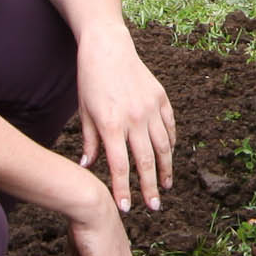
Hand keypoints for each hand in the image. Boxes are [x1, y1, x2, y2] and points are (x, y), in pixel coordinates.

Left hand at [74, 31, 174, 211]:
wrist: (107, 47)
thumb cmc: (90, 81)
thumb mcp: (84, 113)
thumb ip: (90, 142)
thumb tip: (89, 168)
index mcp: (111, 125)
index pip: (120, 166)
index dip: (123, 189)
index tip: (126, 208)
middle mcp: (134, 119)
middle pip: (146, 161)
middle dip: (150, 187)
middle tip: (154, 207)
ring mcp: (150, 108)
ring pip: (163, 146)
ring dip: (166, 169)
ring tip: (166, 186)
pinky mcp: (161, 98)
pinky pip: (169, 127)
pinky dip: (170, 143)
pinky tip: (169, 156)